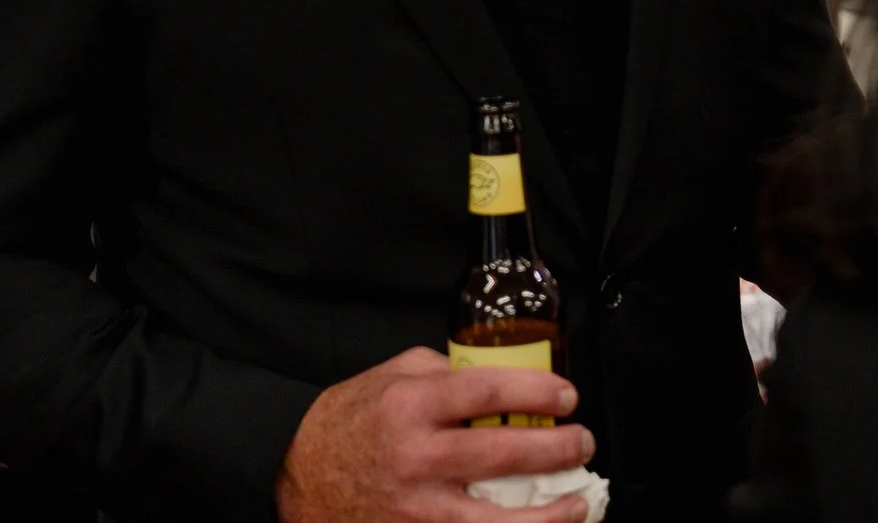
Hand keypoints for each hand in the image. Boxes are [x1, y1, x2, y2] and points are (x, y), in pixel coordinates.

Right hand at [277, 347, 594, 522]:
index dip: (536, 390)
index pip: (486, 391)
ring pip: (493, 521)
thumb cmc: (347, 423)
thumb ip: (444, 370)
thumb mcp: (390, 376)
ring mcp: (414, 508)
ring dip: (547, 515)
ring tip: (578, 503)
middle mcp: (414, 458)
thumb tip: (499, 374)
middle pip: (501, 454)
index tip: (567, 395)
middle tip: (582, 442)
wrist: (295, 478)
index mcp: (410, 406)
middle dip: (555, 449)